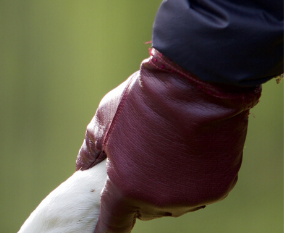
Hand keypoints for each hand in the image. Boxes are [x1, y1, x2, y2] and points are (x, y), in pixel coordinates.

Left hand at [77, 49, 260, 231]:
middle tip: (136, 163)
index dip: (106, 227)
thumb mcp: (103, 121)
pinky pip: (198, 191)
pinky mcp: (219, 188)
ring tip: (162, 152)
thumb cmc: (142, 101)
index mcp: (127, 189)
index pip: (113, 223)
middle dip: (136, 192)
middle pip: (144, 209)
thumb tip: (82, 165)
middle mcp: (161, 202)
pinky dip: (191, 178)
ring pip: (172, 201)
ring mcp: (193, 197)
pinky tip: (187, 152)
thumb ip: (91, 150)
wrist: (195, 84)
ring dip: (165, 186)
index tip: (100, 231)